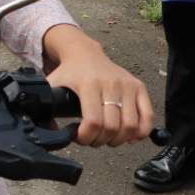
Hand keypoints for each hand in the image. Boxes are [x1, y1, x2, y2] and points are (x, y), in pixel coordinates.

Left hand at [45, 26, 153, 145]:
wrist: (85, 53)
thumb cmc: (70, 73)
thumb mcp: (53, 85)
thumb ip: (47, 108)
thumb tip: (52, 131)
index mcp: (88, 84)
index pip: (93, 121)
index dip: (86, 137)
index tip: (79, 138)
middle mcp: (110, 84)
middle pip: (112, 127)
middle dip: (100, 141)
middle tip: (93, 139)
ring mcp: (127, 85)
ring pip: (130, 126)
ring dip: (119, 140)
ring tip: (107, 138)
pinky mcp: (139, 87)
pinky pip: (148, 116)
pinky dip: (141, 132)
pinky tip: (129, 135)